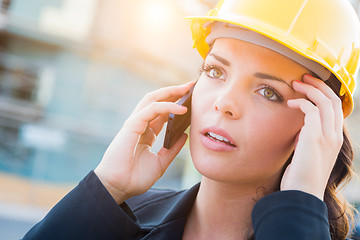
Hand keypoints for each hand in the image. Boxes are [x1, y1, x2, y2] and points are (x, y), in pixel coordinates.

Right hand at [94, 82, 193, 203]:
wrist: (119, 188)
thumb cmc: (135, 177)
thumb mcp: (161, 163)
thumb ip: (172, 149)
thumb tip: (185, 135)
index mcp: (146, 133)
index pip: (162, 112)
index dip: (175, 103)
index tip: (191, 98)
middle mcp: (140, 125)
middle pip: (157, 101)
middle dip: (174, 91)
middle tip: (191, 85)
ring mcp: (135, 124)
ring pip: (152, 100)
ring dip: (170, 92)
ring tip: (187, 88)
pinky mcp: (131, 126)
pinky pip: (151, 110)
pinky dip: (167, 107)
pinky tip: (181, 109)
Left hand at [281, 74, 342, 199]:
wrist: (301, 193)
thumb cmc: (300, 176)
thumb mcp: (307, 154)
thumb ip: (307, 139)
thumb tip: (299, 128)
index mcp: (334, 139)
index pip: (336, 109)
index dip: (324, 94)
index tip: (310, 86)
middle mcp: (334, 136)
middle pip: (333, 100)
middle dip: (319, 85)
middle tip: (304, 77)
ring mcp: (327, 136)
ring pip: (325, 102)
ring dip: (310, 90)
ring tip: (295, 83)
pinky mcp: (315, 137)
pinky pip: (312, 111)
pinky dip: (301, 103)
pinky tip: (290, 104)